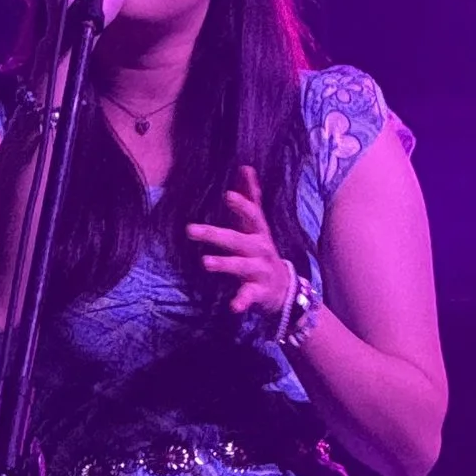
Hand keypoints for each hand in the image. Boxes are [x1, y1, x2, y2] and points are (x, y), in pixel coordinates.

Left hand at [185, 166, 297, 325]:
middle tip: (190, 230)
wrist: (284, 288)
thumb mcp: (257, 224)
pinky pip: (249, 296)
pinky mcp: (258, 291)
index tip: (228, 195)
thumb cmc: (262, 251)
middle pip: (237, 240)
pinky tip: (233, 307)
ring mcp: (259, 270)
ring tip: (205, 263)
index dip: (241, 205)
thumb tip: (245, 167)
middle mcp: (260, 249)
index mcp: (258, 232)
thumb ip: (251, 197)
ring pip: (241, 266)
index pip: (252, 215)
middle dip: (215, 234)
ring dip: (224, 264)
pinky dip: (241, 301)